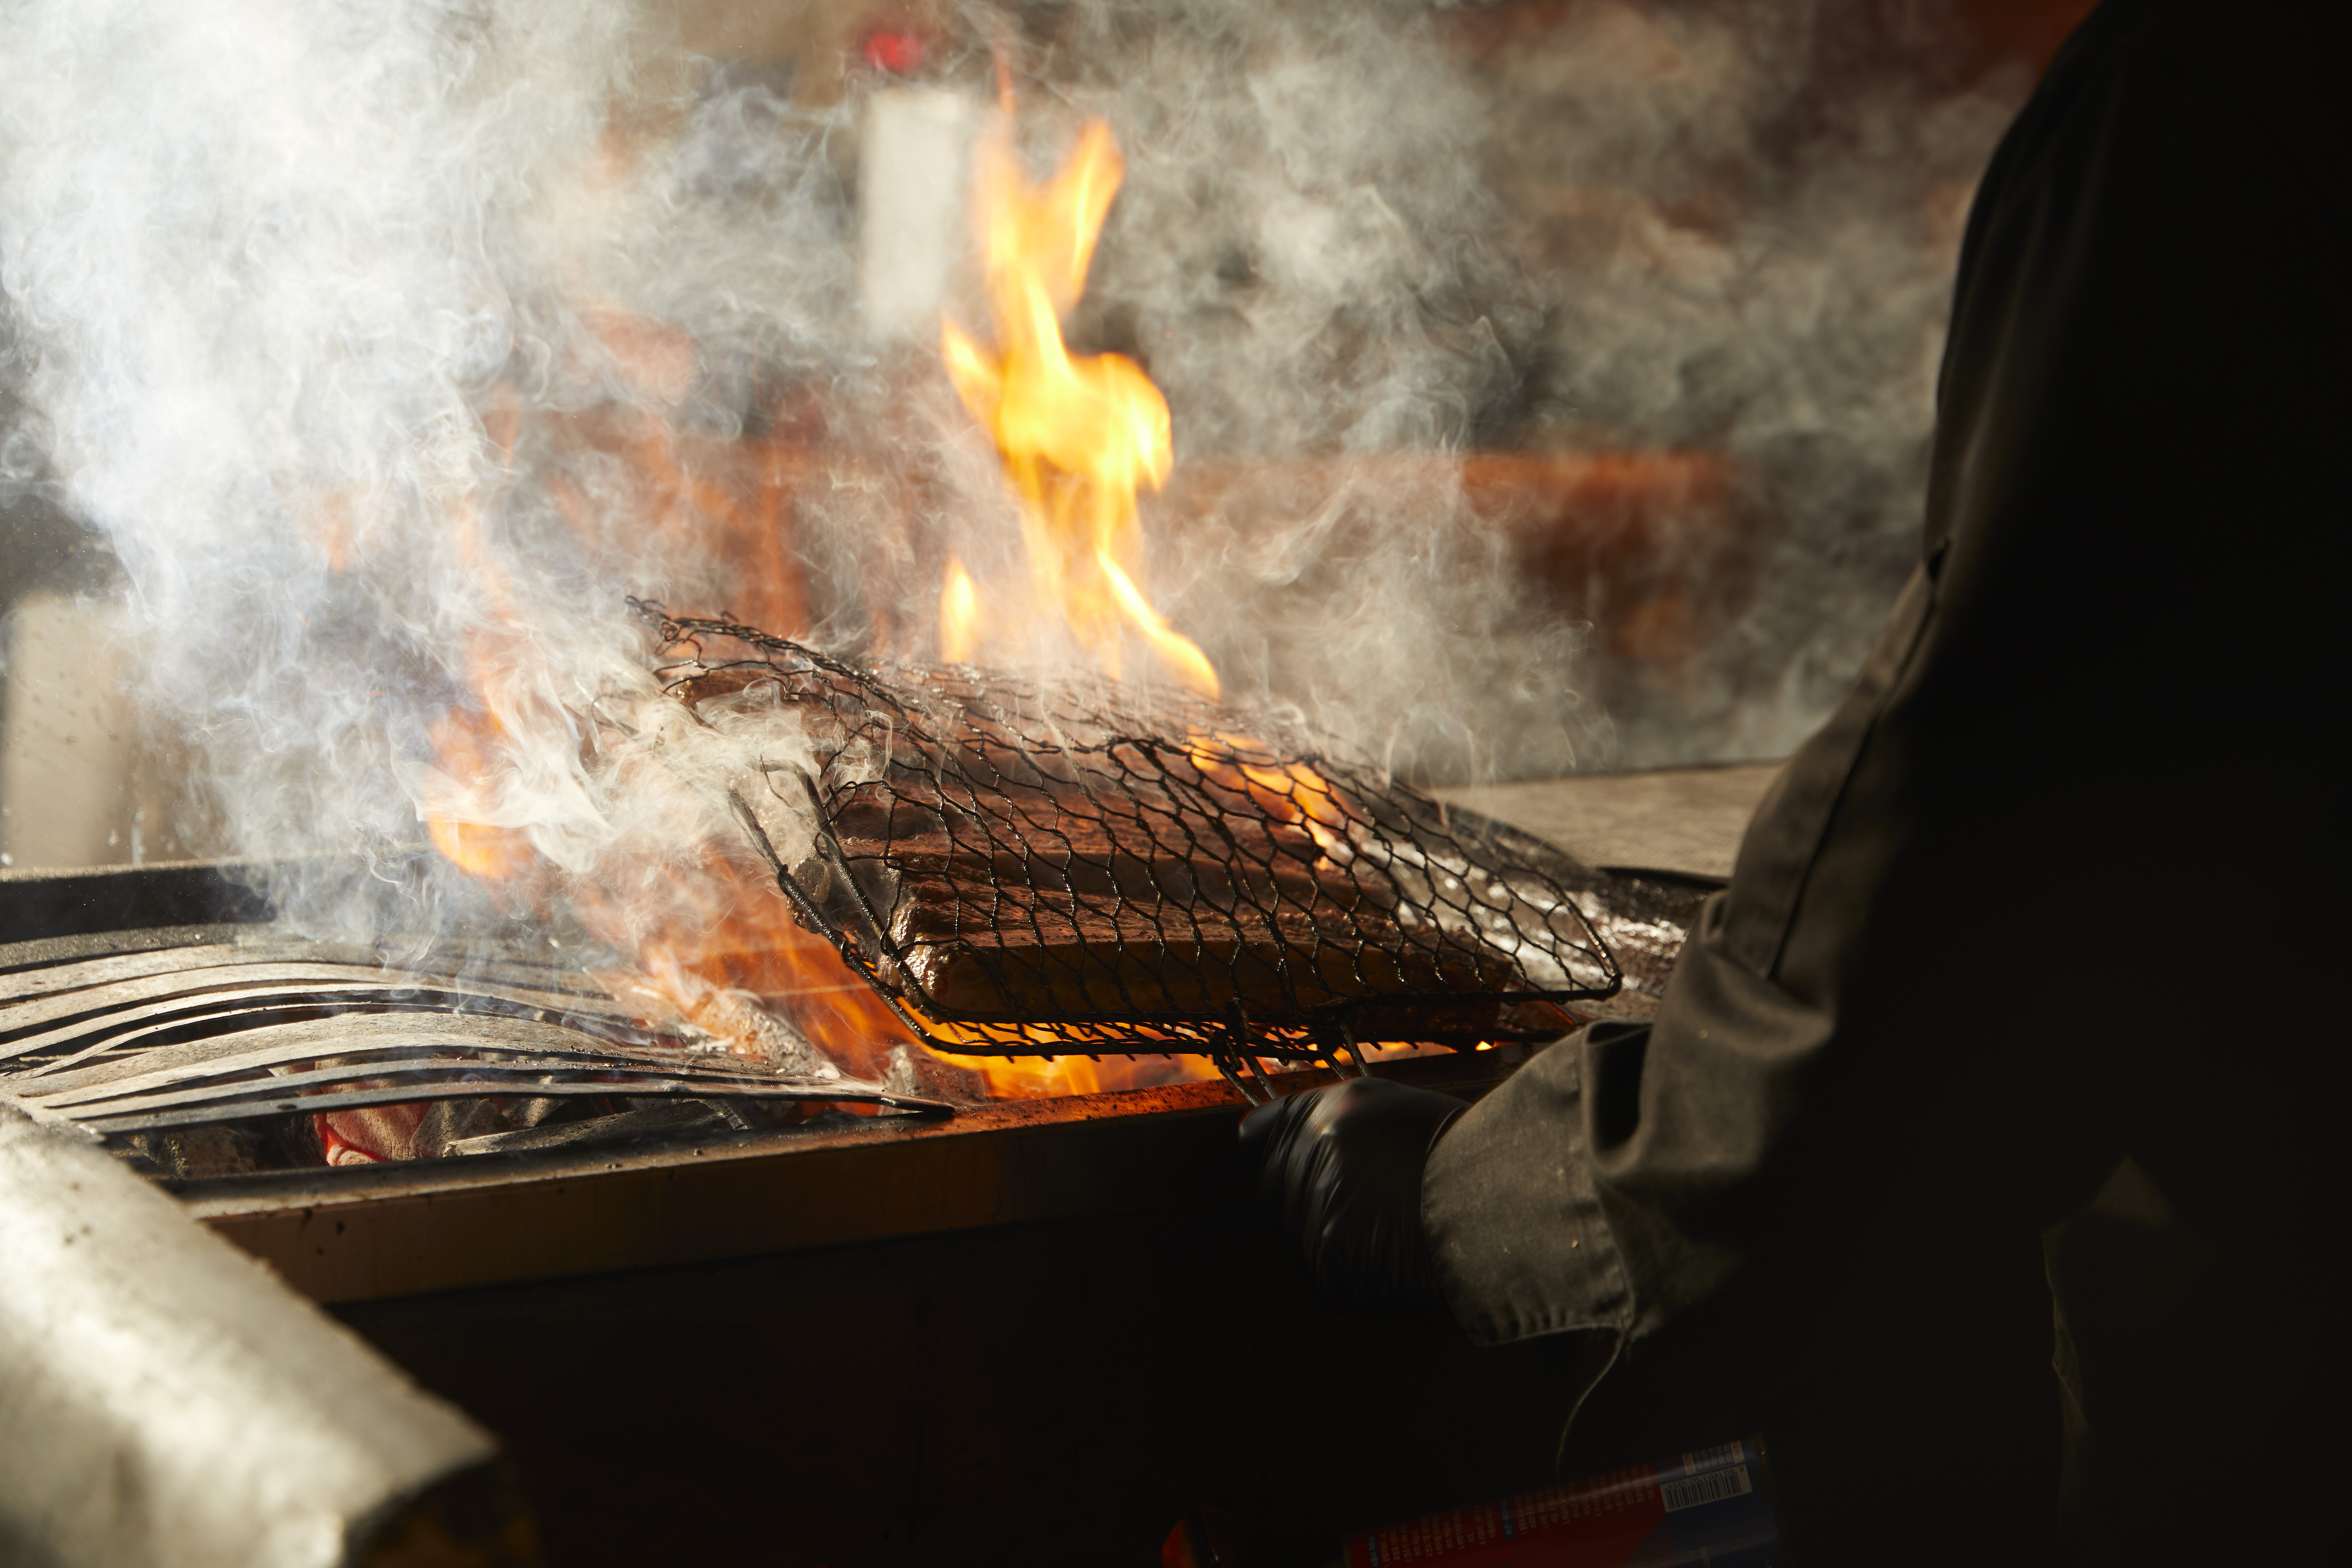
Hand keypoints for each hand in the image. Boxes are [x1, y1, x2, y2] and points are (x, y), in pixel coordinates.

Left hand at [1238, 1076, 1467, 1311]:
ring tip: (1393, 1229)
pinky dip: (1349, 1271)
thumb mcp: (1389, 1107)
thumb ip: (1322, 1118)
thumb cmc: (1457, 1156)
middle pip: (1273, 1190)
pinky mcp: (1331, 1270)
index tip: (1299, 1161)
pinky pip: (1322, 1274)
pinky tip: (1393, 1257)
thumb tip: (1249, 1135)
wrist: (1505, 1212)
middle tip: (1365, 1202)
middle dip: (1303, 1195)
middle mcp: (1309, 1160)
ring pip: (1298, 1235)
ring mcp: (1315, 1217)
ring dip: (1331, 1235)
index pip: (1260, 1134)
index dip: (1281, 1150)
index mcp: (1323, 1112)